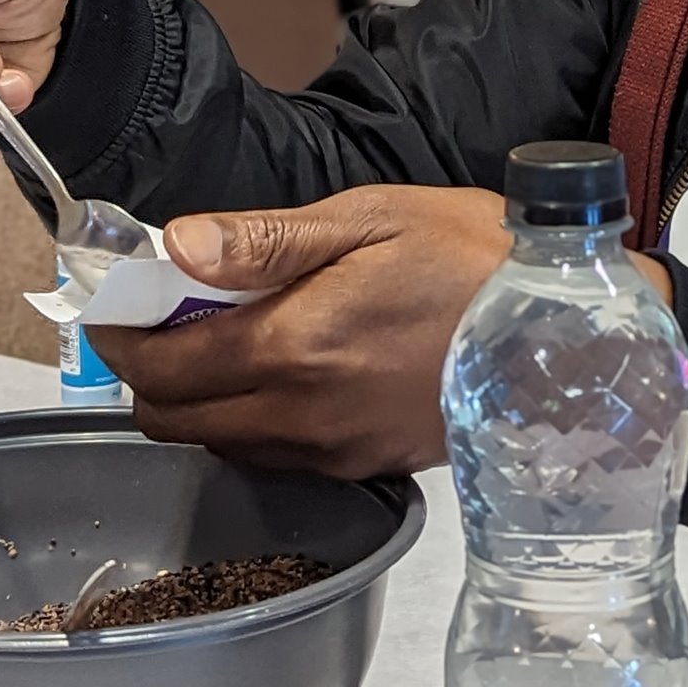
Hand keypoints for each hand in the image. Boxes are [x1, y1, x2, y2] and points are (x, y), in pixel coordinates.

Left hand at [89, 185, 517, 478]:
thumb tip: (176, 245)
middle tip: (169, 319)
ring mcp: (330, 450)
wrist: (568, 334)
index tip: (120, 305)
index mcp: (291, 345)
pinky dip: (247, 423)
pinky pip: (270, 457)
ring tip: (227, 338)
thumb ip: (264, 240)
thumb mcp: (369, 218)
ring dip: (198, 400)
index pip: (158, 365)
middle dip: (149, 373)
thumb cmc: (474, 257)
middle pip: (170, 421)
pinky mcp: (361, 468)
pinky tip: (280, 372)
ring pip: (215, 445)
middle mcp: (299, 414)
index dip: (120, 336)